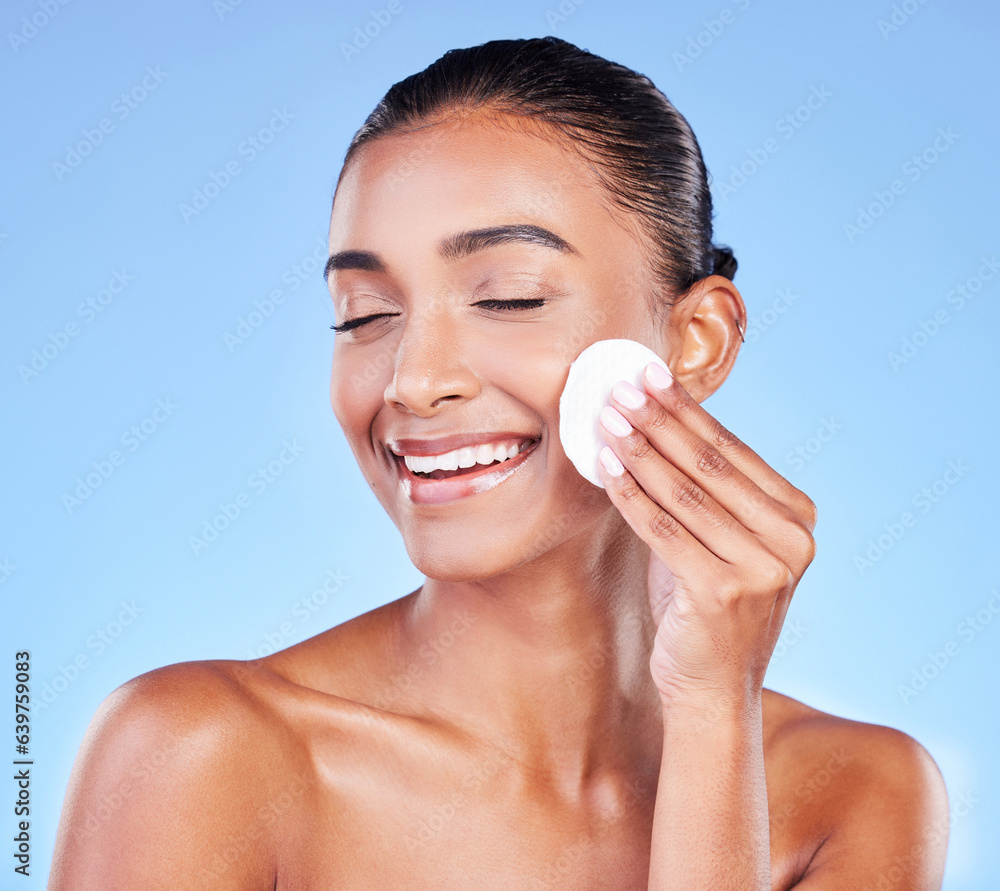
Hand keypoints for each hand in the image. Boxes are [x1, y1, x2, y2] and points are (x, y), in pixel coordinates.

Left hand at [596, 361, 816, 707]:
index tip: (649, 376)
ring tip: (606, 417)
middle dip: (658, 419)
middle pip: (709, 465)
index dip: (685, 411)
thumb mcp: (718, 540)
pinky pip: (663, 529)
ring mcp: (763, 569)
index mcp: (797, 519)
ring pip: (684, 493)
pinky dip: (629, 494)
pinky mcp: (723, 593)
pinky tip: (604, 466)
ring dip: (638, 449)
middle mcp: (791, 541)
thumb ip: (703, 490)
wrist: (712, 692)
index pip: (732, 451)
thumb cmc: (705, 608)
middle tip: (620, 385)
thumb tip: (655, 420)